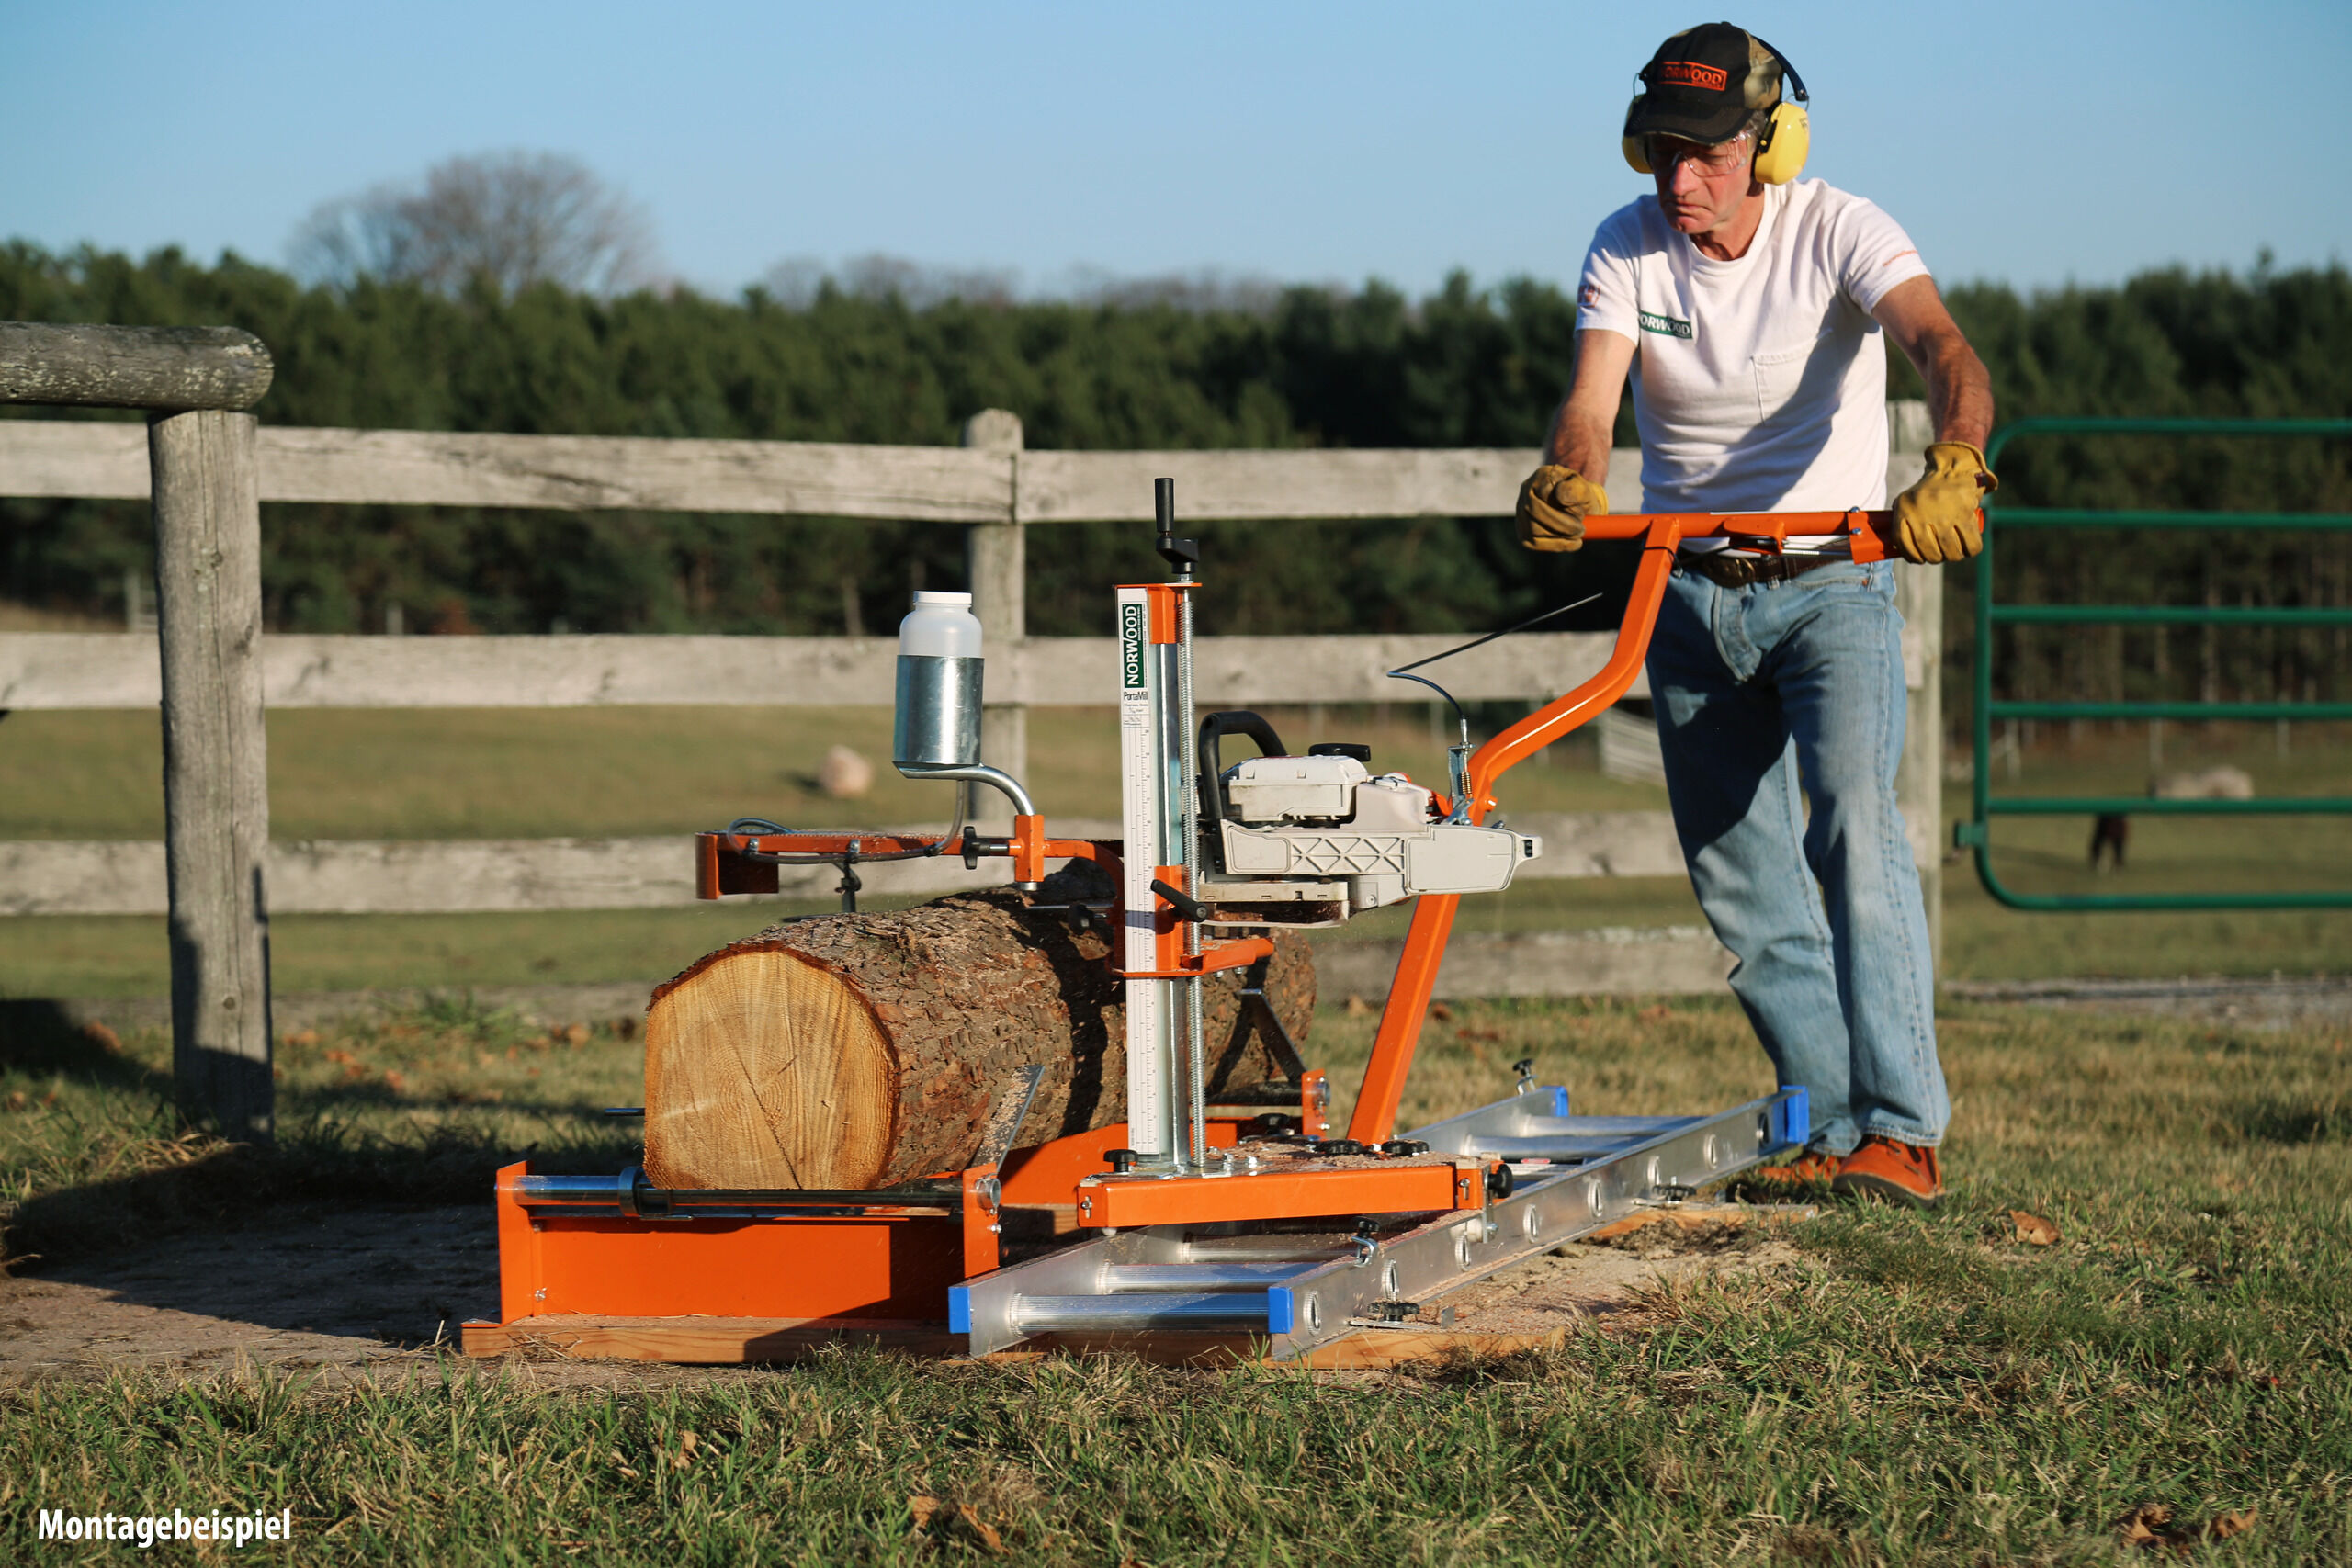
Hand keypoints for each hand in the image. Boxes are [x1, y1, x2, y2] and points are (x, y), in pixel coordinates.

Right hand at [1515, 464, 1607, 551]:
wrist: (1580, 508)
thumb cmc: (1582, 497)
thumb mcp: (1585, 489)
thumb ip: (1576, 489)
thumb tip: (1559, 497)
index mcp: (1542, 476)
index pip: (1545, 492)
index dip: (1564, 508)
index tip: (1583, 514)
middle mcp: (1526, 492)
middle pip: (1534, 510)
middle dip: (1561, 525)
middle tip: (1581, 530)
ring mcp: (1521, 513)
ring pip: (1534, 529)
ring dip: (1560, 536)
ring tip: (1577, 533)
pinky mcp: (1523, 533)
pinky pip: (1534, 543)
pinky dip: (1556, 545)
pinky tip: (1570, 542)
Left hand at [1891, 441, 1996, 562]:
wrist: (1951, 470)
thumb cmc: (1927, 493)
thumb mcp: (1905, 502)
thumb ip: (1898, 522)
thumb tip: (1897, 550)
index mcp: (1904, 509)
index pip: (1903, 544)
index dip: (1912, 557)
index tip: (1919, 559)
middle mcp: (1922, 512)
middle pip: (1929, 552)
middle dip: (1935, 558)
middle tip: (1939, 554)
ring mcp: (1944, 514)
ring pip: (1950, 552)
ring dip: (1953, 557)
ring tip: (1954, 553)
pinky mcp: (1965, 514)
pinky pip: (1971, 544)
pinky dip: (1970, 551)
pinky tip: (1968, 549)